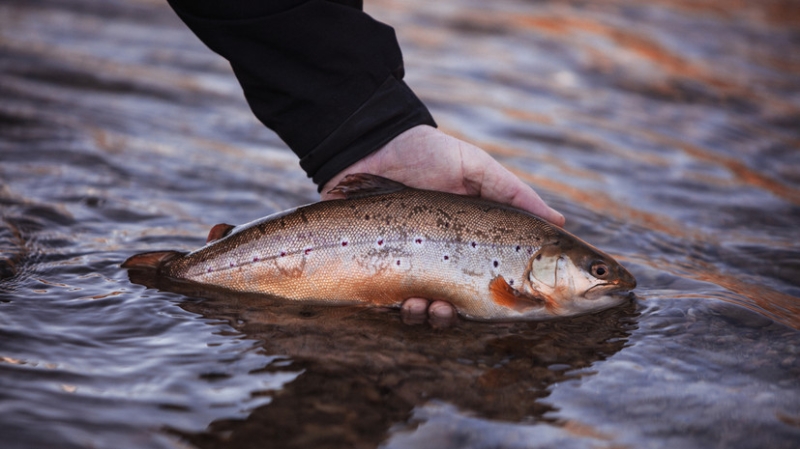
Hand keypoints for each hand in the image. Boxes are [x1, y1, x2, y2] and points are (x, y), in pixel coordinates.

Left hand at [320, 125, 564, 323]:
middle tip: (458, 309)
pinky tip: (408, 301)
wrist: (372, 145)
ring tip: (428, 306)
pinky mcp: (379, 270)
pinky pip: (394, 306)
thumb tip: (559, 222)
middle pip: (461, 305)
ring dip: (434, 319)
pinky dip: (406, 313)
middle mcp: (443, 260)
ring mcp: (410, 268)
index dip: (511, 298)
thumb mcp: (477, 169)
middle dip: (461, 315)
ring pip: (429, 314)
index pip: (495, 279)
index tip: (523, 308)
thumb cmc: (428, 154)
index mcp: (471, 242)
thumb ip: (514, 196)